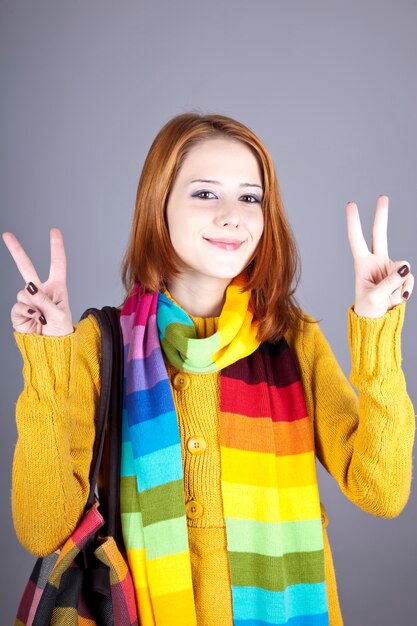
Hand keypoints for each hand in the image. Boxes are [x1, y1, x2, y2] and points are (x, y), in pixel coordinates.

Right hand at [2, 228, 73, 335]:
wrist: (51, 349)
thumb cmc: (61, 332)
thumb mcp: (59, 315)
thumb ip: (44, 300)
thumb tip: (27, 287)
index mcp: (57, 288)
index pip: (57, 264)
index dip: (55, 247)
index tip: (54, 231)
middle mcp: (41, 291)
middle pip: (26, 267)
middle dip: (16, 251)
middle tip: (6, 234)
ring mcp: (29, 301)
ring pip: (23, 292)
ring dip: (33, 305)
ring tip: (41, 317)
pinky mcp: (19, 312)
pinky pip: (18, 306)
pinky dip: (26, 312)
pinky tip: (34, 319)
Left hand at [346, 195, 413, 317]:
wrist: (378, 321)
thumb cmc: (368, 310)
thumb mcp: (374, 298)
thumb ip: (388, 283)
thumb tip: (404, 269)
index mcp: (362, 264)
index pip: (357, 239)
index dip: (354, 222)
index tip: (351, 204)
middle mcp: (376, 261)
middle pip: (380, 234)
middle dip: (381, 215)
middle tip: (383, 197)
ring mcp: (390, 268)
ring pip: (402, 266)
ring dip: (399, 283)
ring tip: (390, 297)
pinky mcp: (401, 277)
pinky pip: (409, 278)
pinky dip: (406, 290)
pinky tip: (399, 297)